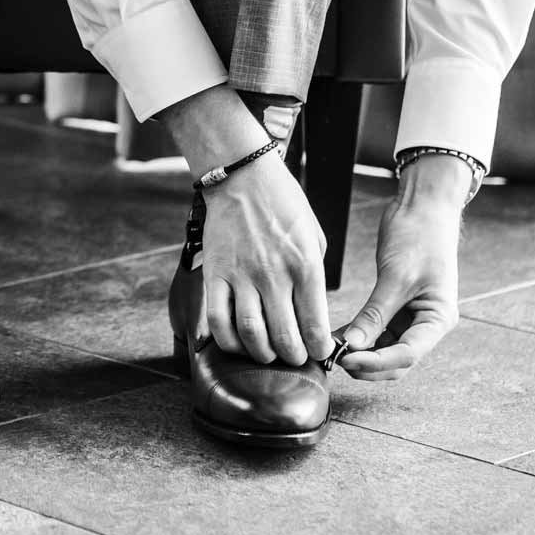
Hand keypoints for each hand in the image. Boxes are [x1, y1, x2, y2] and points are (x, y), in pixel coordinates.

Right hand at [199, 160, 333, 365]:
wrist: (242, 176)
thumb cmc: (283, 202)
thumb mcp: (314, 236)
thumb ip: (314, 274)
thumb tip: (312, 310)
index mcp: (305, 265)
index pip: (315, 326)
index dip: (319, 350)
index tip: (318, 353)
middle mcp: (274, 274)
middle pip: (284, 337)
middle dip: (293, 357)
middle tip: (294, 358)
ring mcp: (242, 275)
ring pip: (251, 334)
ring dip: (262, 354)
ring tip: (268, 354)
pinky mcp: (216, 273)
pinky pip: (218, 319)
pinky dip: (228, 340)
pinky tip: (237, 343)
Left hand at [336, 157, 466, 380]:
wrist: (423, 207)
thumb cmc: (419, 236)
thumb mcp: (396, 277)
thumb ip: (375, 314)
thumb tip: (353, 346)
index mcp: (439, 319)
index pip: (408, 354)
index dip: (376, 362)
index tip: (347, 359)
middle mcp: (428, 323)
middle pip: (398, 361)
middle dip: (368, 365)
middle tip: (336, 360)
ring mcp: (412, 316)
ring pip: (386, 349)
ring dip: (361, 353)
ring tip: (332, 350)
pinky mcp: (396, 306)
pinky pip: (377, 331)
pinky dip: (359, 336)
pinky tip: (337, 336)